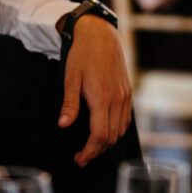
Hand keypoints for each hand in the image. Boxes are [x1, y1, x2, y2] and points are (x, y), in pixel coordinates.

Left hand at [60, 15, 132, 166]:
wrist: (100, 34)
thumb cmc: (83, 54)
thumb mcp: (71, 77)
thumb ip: (70, 103)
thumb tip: (64, 125)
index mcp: (102, 97)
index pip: (100, 135)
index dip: (89, 151)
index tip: (79, 158)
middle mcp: (117, 99)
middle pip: (112, 137)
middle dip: (96, 151)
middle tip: (81, 157)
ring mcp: (125, 96)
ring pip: (121, 130)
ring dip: (107, 143)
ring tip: (91, 147)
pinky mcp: (128, 92)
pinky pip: (125, 119)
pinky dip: (116, 131)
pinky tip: (104, 131)